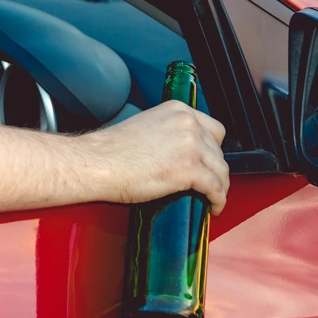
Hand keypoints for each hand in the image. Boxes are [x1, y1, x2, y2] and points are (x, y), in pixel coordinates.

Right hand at [80, 100, 229, 214]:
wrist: (97, 162)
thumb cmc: (111, 150)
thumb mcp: (145, 126)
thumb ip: (166, 132)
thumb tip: (176, 152)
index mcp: (177, 110)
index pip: (213, 129)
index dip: (212, 148)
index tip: (208, 160)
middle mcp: (188, 124)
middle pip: (218, 150)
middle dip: (214, 168)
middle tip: (207, 182)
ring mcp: (191, 146)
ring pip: (220, 170)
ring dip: (220, 186)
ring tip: (213, 198)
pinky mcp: (189, 170)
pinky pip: (215, 188)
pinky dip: (218, 200)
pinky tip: (213, 207)